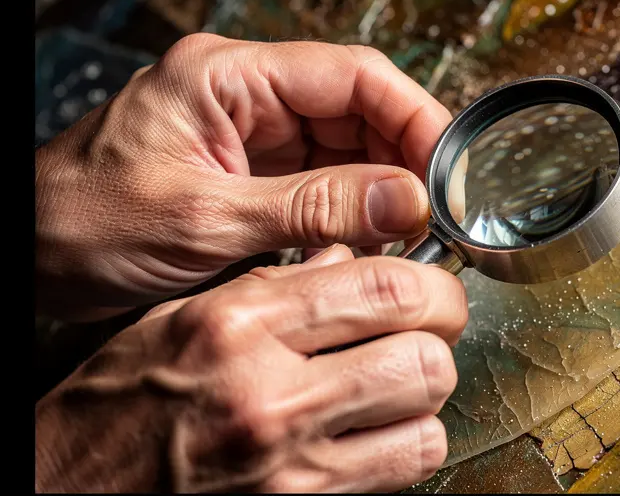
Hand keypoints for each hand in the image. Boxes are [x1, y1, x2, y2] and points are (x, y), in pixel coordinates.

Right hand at [34, 245, 467, 492]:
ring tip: (393, 386)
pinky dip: (407, 444)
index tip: (430, 289)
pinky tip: (376, 432)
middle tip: (419, 336)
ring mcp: (290, 459)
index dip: (431, 285)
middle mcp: (270, 392)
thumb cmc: (118, 405)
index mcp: (239, 326)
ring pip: (426, 414)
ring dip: (422, 397)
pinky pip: (405, 468)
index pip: (385, 287)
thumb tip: (350, 260)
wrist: (71, 490)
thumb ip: (274, 287)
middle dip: (435, 340)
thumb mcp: (182, 319)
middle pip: (424, 353)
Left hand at [35, 33, 458, 320]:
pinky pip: (322, 183)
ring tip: (407, 238)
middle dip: (404, 161)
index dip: (414, 117)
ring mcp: (249, 136)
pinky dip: (351, 214)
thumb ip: (311, 206)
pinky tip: (367, 245)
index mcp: (228, 76)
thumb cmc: (79, 222)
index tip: (451, 167)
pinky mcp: (249, 175)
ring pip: (347, 150)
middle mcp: (245, 97)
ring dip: (382, 192)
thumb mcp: (203, 219)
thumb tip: (404, 199)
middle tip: (436, 216)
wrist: (23, 257)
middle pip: (358, 111)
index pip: (353, 76)